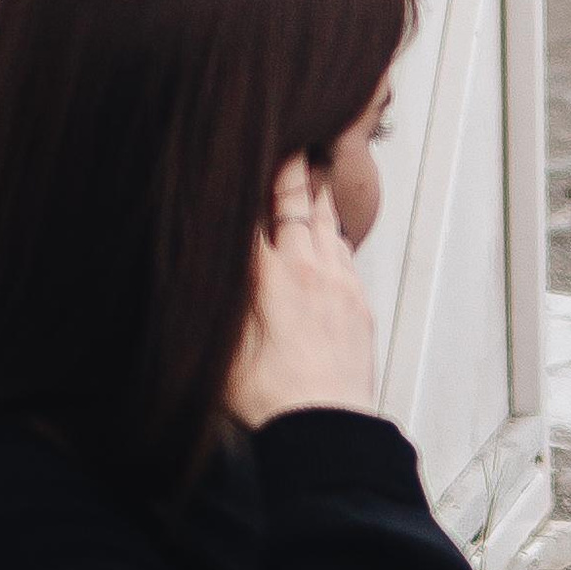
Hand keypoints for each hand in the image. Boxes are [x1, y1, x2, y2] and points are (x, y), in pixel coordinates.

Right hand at [227, 162, 378, 426]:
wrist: (320, 428)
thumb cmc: (261, 400)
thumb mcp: (219, 348)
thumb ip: (219, 302)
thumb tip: (212, 270)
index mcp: (263, 276)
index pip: (249, 215)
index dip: (246, 185)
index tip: (243, 157)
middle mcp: (303, 268)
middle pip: (294, 205)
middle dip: (289, 171)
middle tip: (292, 141)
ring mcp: (337, 283)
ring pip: (327, 224)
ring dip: (319, 195)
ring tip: (316, 171)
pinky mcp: (358, 303)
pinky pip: (346, 254)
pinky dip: (337, 234)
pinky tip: (334, 233)